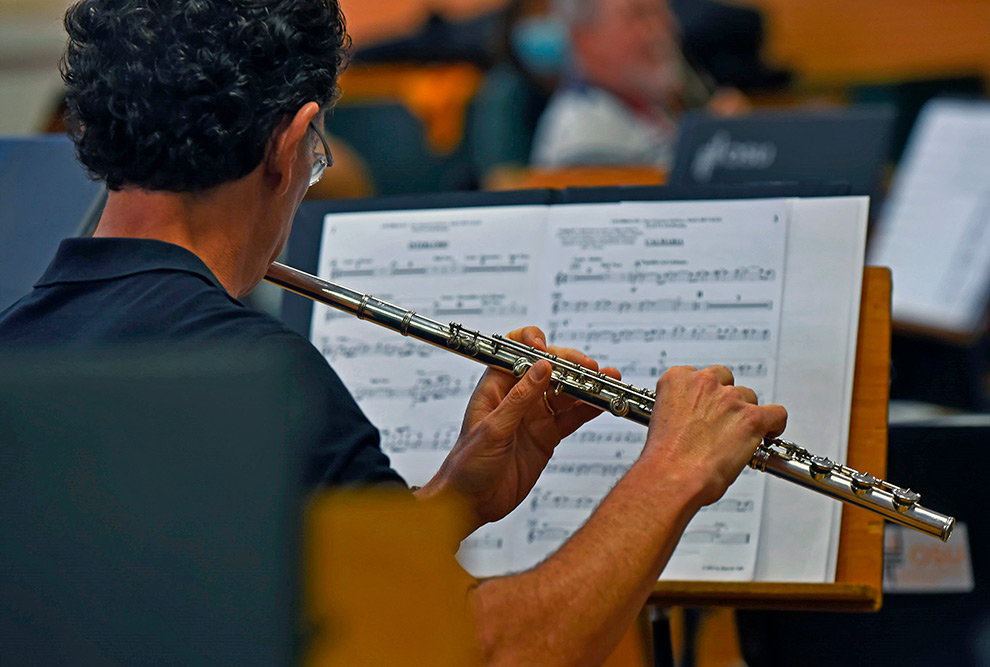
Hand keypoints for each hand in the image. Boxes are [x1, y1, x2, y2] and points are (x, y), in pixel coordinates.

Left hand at [423, 326, 618, 532]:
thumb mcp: (493, 429)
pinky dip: (589, 409)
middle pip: (549, 369)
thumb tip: (543, 366)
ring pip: (565, 392)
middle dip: (571, 365)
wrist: (470, 503)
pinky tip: (604, 403)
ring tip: (608, 381)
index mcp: (496, 387)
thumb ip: (520, 398)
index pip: (516, 351)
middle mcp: (517, 397)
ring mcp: (534, 416)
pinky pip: (571, 417)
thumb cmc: (467, 465)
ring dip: (586, 385)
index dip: (534, 343)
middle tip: (590, 370)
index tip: (550, 351)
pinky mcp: (547, 436)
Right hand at [644, 365, 786, 507]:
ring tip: (737, 437)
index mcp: (677, 379)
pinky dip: (774, 424)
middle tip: (721, 423)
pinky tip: (767, 433)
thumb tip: (696, 419)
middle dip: (726, 401)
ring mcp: (730, 398)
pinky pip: (776, 413)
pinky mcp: (752, 417)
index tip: (706, 408)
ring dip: (745, 414)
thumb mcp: (661, 420)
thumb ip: (682, 410)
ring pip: (749, 397)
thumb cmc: (664, 457)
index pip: (700, 376)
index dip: (706, 395)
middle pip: (726, 382)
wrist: (673, 476)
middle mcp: (704, 383)